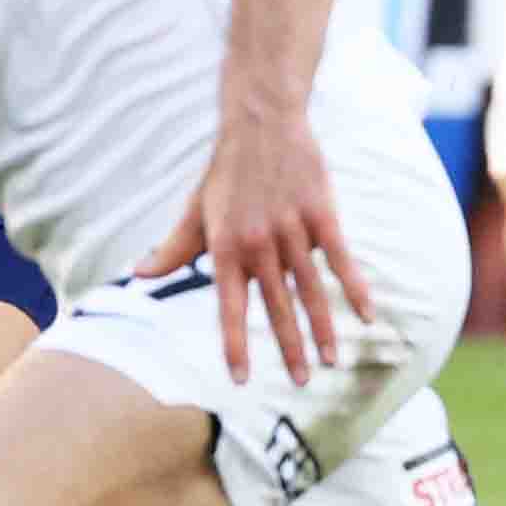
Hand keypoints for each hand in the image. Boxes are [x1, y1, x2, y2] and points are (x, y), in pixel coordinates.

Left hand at [138, 108, 378, 386]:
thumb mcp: (194, 210)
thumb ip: (172, 248)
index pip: (230, 308)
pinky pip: (341, 259)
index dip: (235, 344)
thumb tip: (138, 275)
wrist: (261, 122)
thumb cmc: (226, 171)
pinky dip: (355, 288)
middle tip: (299, 383)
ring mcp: (292, 230)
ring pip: (311, 290)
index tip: (240, 379)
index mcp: (225, 247)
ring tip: (331, 361)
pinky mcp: (322, 215)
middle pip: (276, 307)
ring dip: (322, 329)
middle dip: (288, 349)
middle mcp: (258, 244)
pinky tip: (367, 314)